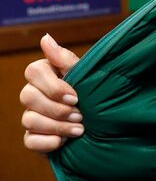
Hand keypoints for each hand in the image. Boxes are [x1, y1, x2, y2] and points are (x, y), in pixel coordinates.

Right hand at [20, 34, 82, 152]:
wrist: (104, 122)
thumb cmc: (93, 92)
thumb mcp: (85, 75)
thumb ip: (65, 59)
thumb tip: (45, 37)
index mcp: (45, 74)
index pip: (33, 71)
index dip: (53, 87)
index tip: (75, 97)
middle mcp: (33, 94)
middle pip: (27, 96)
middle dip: (56, 109)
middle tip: (80, 114)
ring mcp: (31, 116)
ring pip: (29, 120)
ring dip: (58, 126)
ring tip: (80, 129)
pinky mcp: (34, 137)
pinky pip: (30, 141)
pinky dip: (49, 142)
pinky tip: (66, 141)